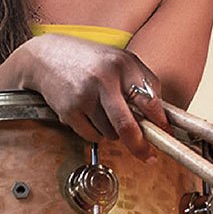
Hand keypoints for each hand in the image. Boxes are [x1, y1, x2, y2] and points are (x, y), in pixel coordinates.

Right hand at [0, 35, 167, 157]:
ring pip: (111, 133)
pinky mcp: (68, 110)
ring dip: (113, 132)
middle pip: (127, 125)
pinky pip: (92, 136)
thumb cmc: (89, 61)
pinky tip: (87, 114)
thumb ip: (142, 83)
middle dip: (139, 145)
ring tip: (102, 112)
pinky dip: (95, 132)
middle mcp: (104, 79)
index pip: (149, 100)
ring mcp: (84, 95)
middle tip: (148, 157)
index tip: (166, 135)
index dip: (160, 122)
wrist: (46, 56)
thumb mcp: (119, 61)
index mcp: (122, 64)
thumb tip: (162, 116)